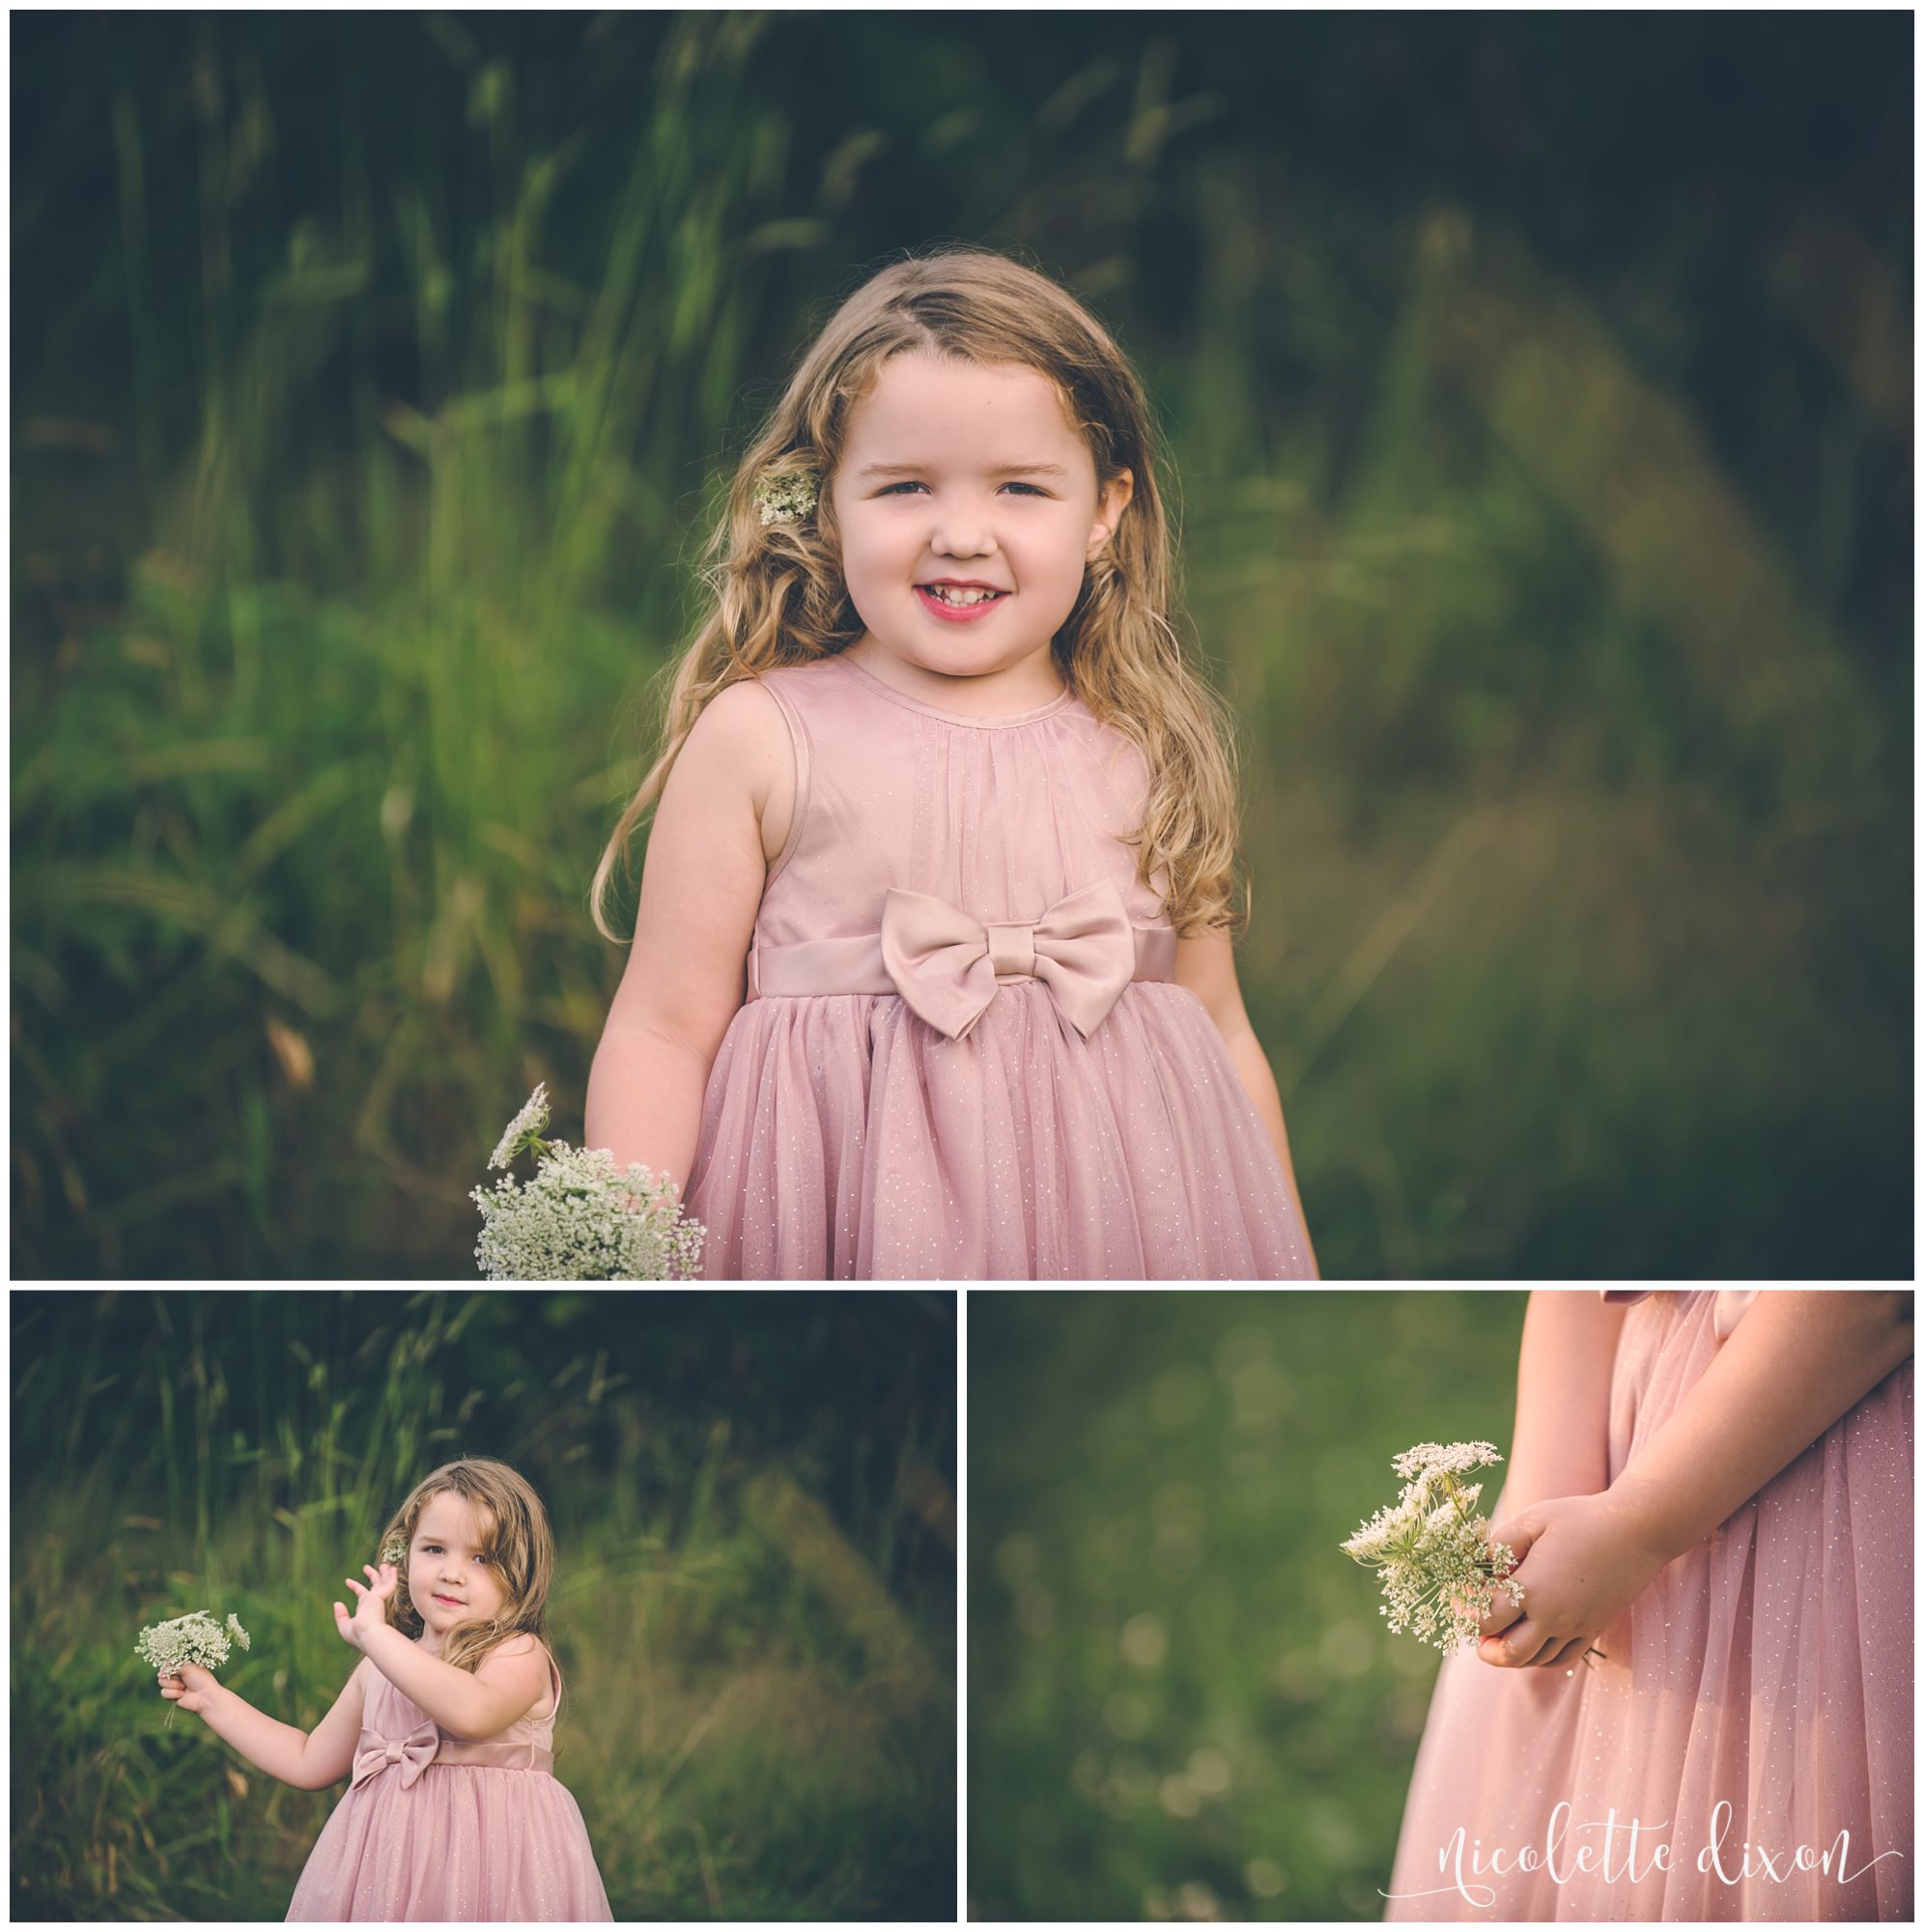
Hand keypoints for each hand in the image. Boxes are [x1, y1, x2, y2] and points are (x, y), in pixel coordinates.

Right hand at [157, 1660, 217, 1715]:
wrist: (205, 1696)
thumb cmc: (200, 1679)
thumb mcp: (188, 1668)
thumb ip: (174, 1666)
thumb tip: (160, 1672)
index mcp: (183, 1666)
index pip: (168, 1664)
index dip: (167, 1667)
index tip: (169, 1669)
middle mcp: (178, 1675)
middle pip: (162, 1674)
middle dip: (171, 1677)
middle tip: (181, 1678)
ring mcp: (174, 1686)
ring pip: (162, 1683)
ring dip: (173, 1685)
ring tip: (184, 1687)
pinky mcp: (172, 1696)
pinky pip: (163, 1693)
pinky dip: (173, 1693)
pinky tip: (182, 1694)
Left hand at [334, 1560, 398, 1651]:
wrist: (368, 1633)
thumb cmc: (357, 1634)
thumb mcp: (345, 1626)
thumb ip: (341, 1615)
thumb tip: (337, 1603)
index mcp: (365, 1609)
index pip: (361, 1594)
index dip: (354, 1587)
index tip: (347, 1581)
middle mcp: (373, 1602)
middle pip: (374, 1586)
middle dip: (371, 1576)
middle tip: (366, 1567)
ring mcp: (378, 1598)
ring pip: (383, 1582)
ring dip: (384, 1573)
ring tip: (384, 1565)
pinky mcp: (383, 1594)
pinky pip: (389, 1582)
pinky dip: (391, 1576)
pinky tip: (392, 1569)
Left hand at [1473, 1491, 1669, 1669]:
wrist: (1637, 1530)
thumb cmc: (1579, 1518)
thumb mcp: (1531, 1521)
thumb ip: (1499, 1545)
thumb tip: (1474, 1565)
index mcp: (1532, 1589)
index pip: (1486, 1619)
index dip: (1465, 1611)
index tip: (1458, 1597)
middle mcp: (1554, 1617)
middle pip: (1508, 1654)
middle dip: (1485, 1646)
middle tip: (1475, 1628)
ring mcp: (1576, 1627)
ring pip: (1535, 1661)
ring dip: (1511, 1653)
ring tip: (1497, 1633)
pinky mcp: (1593, 1629)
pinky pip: (1562, 1659)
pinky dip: (1539, 1656)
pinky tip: (1529, 1638)